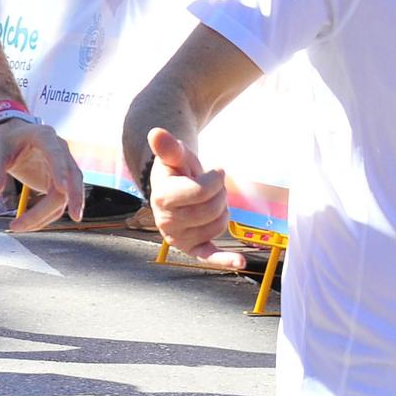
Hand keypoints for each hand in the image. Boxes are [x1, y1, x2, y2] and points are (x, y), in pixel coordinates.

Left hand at [0, 119, 84, 232]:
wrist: (13, 137)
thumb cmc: (5, 141)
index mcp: (45, 137)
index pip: (57, 154)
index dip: (60, 170)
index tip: (63, 188)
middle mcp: (60, 151)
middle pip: (72, 178)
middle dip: (75, 198)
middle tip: (75, 218)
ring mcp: (63, 167)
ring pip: (66, 194)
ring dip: (48, 214)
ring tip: (20, 227)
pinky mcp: (59, 181)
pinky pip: (58, 201)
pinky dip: (45, 215)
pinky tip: (29, 224)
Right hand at [144, 126, 242, 268]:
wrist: (173, 188)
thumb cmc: (176, 170)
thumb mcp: (174, 156)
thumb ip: (168, 147)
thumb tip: (156, 133)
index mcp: (162, 198)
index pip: (202, 191)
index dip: (215, 178)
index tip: (215, 171)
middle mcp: (167, 222)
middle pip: (212, 209)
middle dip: (219, 193)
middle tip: (212, 186)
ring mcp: (179, 237)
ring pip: (219, 224)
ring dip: (221, 209)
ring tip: (209, 201)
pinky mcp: (191, 248)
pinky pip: (209, 256)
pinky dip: (225, 260)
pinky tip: (240, 262)